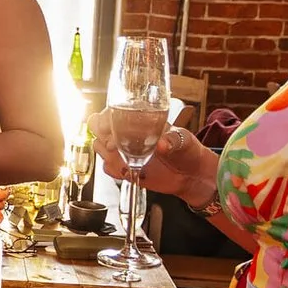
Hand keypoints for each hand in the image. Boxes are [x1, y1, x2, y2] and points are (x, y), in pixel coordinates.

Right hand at [89, 108, 217, 203]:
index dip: (105, 120)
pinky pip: (108, 168)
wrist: (190, 174)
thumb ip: (172, 140)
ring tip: (126, 159)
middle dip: (102, 136)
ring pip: (99, 148)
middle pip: (97, 129)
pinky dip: (114, 169)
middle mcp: (125, 133)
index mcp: (137, 118)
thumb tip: (163, 144)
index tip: (111, 129)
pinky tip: (128, 169)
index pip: (109, 113)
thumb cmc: (187, 148)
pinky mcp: (124, 169)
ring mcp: (122, 151)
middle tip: (116, 146)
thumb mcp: (183, 139)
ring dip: (108, 154)